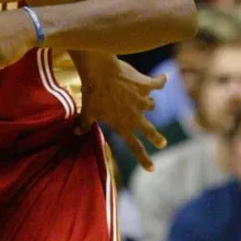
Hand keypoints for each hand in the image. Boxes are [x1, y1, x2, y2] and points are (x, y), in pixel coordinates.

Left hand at [72, 53, 166, 171]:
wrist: (99, 72)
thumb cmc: (92, 93)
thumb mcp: (87, 111)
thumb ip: (84, 124)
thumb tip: (76, 133)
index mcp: (122, 124)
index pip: (135, 147)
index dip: (143, 159)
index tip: (152, 169)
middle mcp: (135, 115)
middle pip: (150, 131)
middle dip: (157, 138)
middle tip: (163, 143)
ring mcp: (142, 100)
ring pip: (151, 105)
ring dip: (148, 102)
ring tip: (146, 97)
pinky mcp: (145, 85)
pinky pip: (158, 84)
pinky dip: (161, 80)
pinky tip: (164, 77)